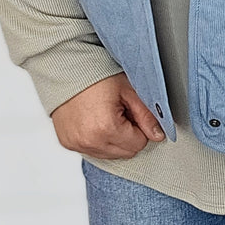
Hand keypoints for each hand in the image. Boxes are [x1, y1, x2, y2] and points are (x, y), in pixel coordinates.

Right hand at [51, 73, 165, 158]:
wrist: (66, 70)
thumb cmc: (96, 76)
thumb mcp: (129, 91)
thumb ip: (146, 115)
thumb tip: (158, 134)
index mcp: (106, 128)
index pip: (138, 144)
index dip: (140, 127)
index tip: (130, 112)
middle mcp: (89, 141)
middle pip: (125, 152)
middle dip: (128, 135)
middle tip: (119, 112)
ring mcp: (76, 144)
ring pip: (110, 154)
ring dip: (114, 139)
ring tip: (105, 115)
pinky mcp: (68, 143)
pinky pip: (93, 151)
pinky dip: (98, 140)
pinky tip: (94, 121)